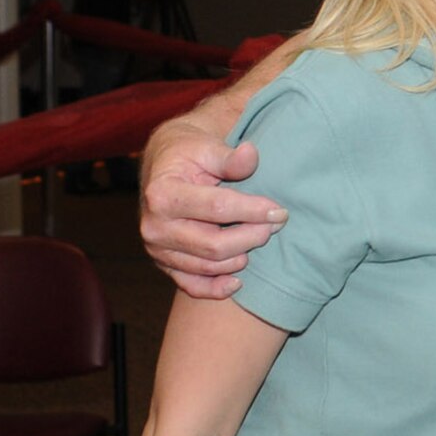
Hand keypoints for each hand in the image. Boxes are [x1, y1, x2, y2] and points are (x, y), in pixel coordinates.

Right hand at [139, 123, 286, 299]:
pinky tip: (238, 282)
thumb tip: (250, 154)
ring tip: (262, 237)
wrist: (166, 166)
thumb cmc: (191, 153)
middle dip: (252, 236)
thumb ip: (230, 156)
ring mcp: (157, 249)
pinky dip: (215, 288)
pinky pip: (191, 285)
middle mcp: (155, 226)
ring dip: (241, 257)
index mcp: (162, 194)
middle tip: (276, 225)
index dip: (253, 211)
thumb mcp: (208, 147)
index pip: (218, 208)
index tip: (280, 210)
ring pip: (208, 266)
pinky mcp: (164, 264)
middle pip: (214, 244)